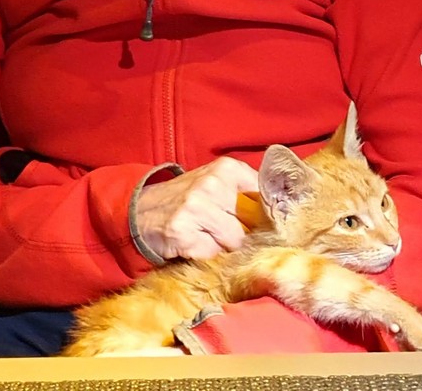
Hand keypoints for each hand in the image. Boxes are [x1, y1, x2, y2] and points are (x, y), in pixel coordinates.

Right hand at [135, 156, 258, 260]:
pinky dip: (206, 254)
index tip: (263, 225)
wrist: (142, 211)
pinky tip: (193, 243)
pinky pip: (212, 253)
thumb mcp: (217, 184)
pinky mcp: (182, 230)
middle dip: (245, 234)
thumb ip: (246, 194)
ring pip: (234, 241)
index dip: (265, 216)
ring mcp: (196, 206)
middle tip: (228, 232)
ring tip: (207, 236)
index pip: (265, 196)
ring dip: (224, 246)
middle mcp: (213, 183)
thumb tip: (280, 218)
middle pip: (251, 223)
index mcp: (227, 168)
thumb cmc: (188, 200)